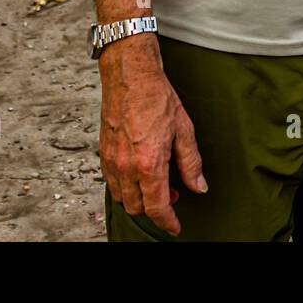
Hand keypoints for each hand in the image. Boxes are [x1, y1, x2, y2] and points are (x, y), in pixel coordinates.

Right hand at [98, 35, 206, 235]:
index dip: (167, 222)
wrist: (130, 75)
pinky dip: (125, 186)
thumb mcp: (184, 130)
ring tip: (157, 184)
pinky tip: (139, 173)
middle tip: (173, 197)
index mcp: (148, 163)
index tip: (175, 227)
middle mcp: (126, 166)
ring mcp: (111, 160)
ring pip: (122, 198)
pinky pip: (112, 182)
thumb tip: (199, 186)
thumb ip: (191, 163)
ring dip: (139, 199)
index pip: (157, 207)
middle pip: (137, 208)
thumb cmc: (156, 97)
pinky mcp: (103, 152)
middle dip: (155, 210)